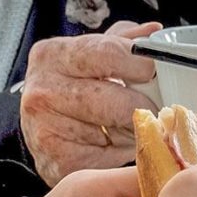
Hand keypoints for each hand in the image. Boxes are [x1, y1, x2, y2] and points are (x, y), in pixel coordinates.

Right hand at [19, 22, 160, 184]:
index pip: (110, 54)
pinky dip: (118, 155)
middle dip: (143, 106)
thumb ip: (123, 40)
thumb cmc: (73, 87)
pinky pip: (108, 159)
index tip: (155, 73)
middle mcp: (42, 91)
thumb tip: (153, 33)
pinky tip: (110, 146)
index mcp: (51, 54)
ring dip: (132, 132)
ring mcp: (45, 130)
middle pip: (118, 101)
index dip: (142, 65)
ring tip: (124, 126)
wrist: (41, 130)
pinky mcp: (56, 163)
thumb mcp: (91, 55)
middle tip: (150, 107)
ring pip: (117, 133)